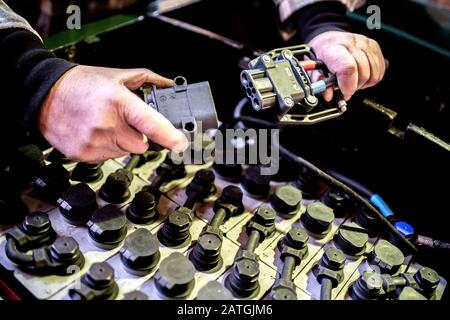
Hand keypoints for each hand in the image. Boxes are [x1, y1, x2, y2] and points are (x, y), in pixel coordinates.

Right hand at [39, 66, 188, 162]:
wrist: (44, 94)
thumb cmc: (80, 84)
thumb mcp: (116, 75)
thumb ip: (147, 80)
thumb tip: (169, 86)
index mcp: (118, 102)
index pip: (151, 124)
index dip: (170, 136)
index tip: (181, 143)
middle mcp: (107, 124)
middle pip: (142, 145)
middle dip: (138, 135)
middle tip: (123, 121)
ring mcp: (94, 142)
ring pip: (125, 153)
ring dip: (121, 142)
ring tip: (105, 124)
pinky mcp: (83, 155)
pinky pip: (108, 158)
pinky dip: (106, 148)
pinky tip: (95, 133)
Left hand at [308, 31, 385, 100]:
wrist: (328, 40)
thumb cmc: (321, 55)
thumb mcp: (312, 70)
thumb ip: (319, 84)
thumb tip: (329, 96)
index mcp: (331, 47)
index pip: (348, 68)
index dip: (348, 86)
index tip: (344, 94)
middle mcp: (350, 42)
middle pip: (362, 73)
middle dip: (354, 87)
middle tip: (345, 87)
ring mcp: (364, 43)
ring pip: (373, 73)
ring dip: (364, 83)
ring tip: (352, 81)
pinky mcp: (374, 46)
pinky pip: (380, 70)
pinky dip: (371, 78)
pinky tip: (360, 76)